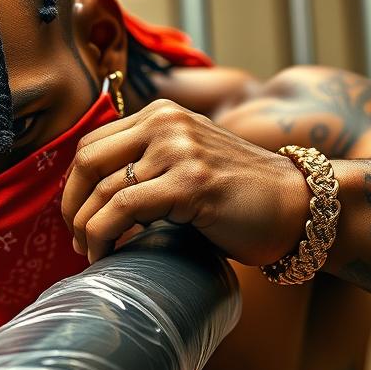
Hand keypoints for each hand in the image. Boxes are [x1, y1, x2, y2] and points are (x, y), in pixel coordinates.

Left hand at [61, 99, 307, 265]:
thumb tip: (94, 199)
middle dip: (72, 207)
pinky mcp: (190, 182)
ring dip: (86, 229)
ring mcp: (179, 149)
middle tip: (77, 240)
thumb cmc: (241, 199)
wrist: (298, 206)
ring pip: (102, 189)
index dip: (75, 186)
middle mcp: (166, 122)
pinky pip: (124, 208)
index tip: (77, 218)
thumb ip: (149, 167)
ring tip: (91, 253)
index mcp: (162, 114)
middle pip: (88, 162)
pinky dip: (104, 236)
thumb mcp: (188, 165)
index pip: (93, 145)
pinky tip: (107, 254)